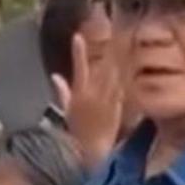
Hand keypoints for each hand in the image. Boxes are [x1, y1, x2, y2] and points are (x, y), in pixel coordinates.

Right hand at [52, 32, 122, 168]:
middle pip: (103, 67)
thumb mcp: (66, 112)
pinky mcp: (119, 107)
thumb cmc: (77, 133)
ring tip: (123, 43)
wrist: (91, 152)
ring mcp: (107, 100)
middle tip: (114, 33)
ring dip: (118, 60)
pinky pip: (122, 88)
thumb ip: (62, 92)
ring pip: (114, 75)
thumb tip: (56, 76)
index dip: (78, 52)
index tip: (77, 36)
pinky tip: (128, 67)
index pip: (78, 68)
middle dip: (108, 51)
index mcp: (79, 94)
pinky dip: (124, 78)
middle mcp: (93, 94)